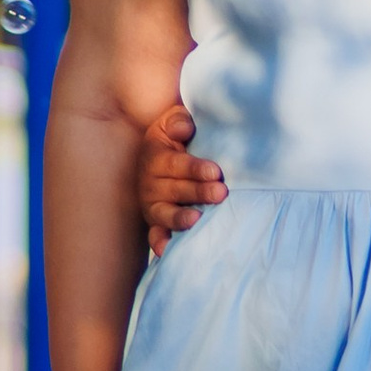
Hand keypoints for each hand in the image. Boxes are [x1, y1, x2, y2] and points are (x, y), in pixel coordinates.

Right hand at [139, 101, 224, 256]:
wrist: (159, 154)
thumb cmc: (177, 136)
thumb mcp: (173, 121)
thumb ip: (178, 120)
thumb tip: (184, 127)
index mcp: (155, 156)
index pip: (175, 163)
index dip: (195, 168)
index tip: (215, 171)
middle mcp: (150, 183)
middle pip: (175, 189)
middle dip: (198, 192)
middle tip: (221, 193)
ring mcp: (152, 205)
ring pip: (164, 214)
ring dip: (180, 218)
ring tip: (198, 219)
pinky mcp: (155, 222)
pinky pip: (154, 235)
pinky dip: (160, 243)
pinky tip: (168, 250)